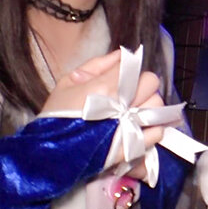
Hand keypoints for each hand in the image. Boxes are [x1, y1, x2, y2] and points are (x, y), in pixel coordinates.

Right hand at [41, 51, 164, 164]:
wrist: (49, 154)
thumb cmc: (55, 116)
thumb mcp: (67, 82)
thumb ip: (97, 65)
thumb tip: (121, 54)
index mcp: (105, 87)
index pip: (135, 67)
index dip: (130, 72)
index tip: (123, 78)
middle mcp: (122, 105)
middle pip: (151, 83)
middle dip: (142, 85)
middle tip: (130, 94)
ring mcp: (130, 127)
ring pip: (157, 105)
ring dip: (149, 106)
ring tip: (135, 111)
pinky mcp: (133, 147)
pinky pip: (158, 132)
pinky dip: (153, 129)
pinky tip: (140, 128)